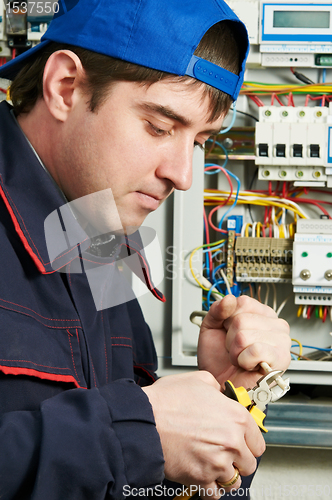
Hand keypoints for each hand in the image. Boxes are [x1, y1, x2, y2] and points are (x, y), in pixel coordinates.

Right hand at [142, 371, 264, 498]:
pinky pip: (215, 494)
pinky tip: (202, 475)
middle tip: (223, 452)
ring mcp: (218, 463)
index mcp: (236, 417)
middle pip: (249, 464)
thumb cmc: (166, 401)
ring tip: (210, 464)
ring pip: (233, 481)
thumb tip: (219, 393)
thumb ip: (216, 388)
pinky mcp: (201, 478)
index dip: (247, 442)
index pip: (258, 442)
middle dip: (237, 460)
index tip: (241, 443)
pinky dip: (209, 488)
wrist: (143, 421)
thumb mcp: (198, 380)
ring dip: (223, 474)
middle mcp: (232, 441)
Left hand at [197, 295, 290, 388]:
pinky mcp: (281, 358)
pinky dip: (244, 360)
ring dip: (235, 351)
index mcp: (262, 314)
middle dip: (230, 338)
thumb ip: (217, 310)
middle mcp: (275, 325)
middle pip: (241, 319)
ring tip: (241, 358)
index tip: (229, 332)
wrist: (221, 384)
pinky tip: (248, 365)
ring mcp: (281, 341)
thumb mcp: (211, 327)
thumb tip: (229, 299)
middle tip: (235, 350)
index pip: (242, 302)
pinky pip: (255, 350)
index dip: (228, 319)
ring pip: (244, 335)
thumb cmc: (219, 359)